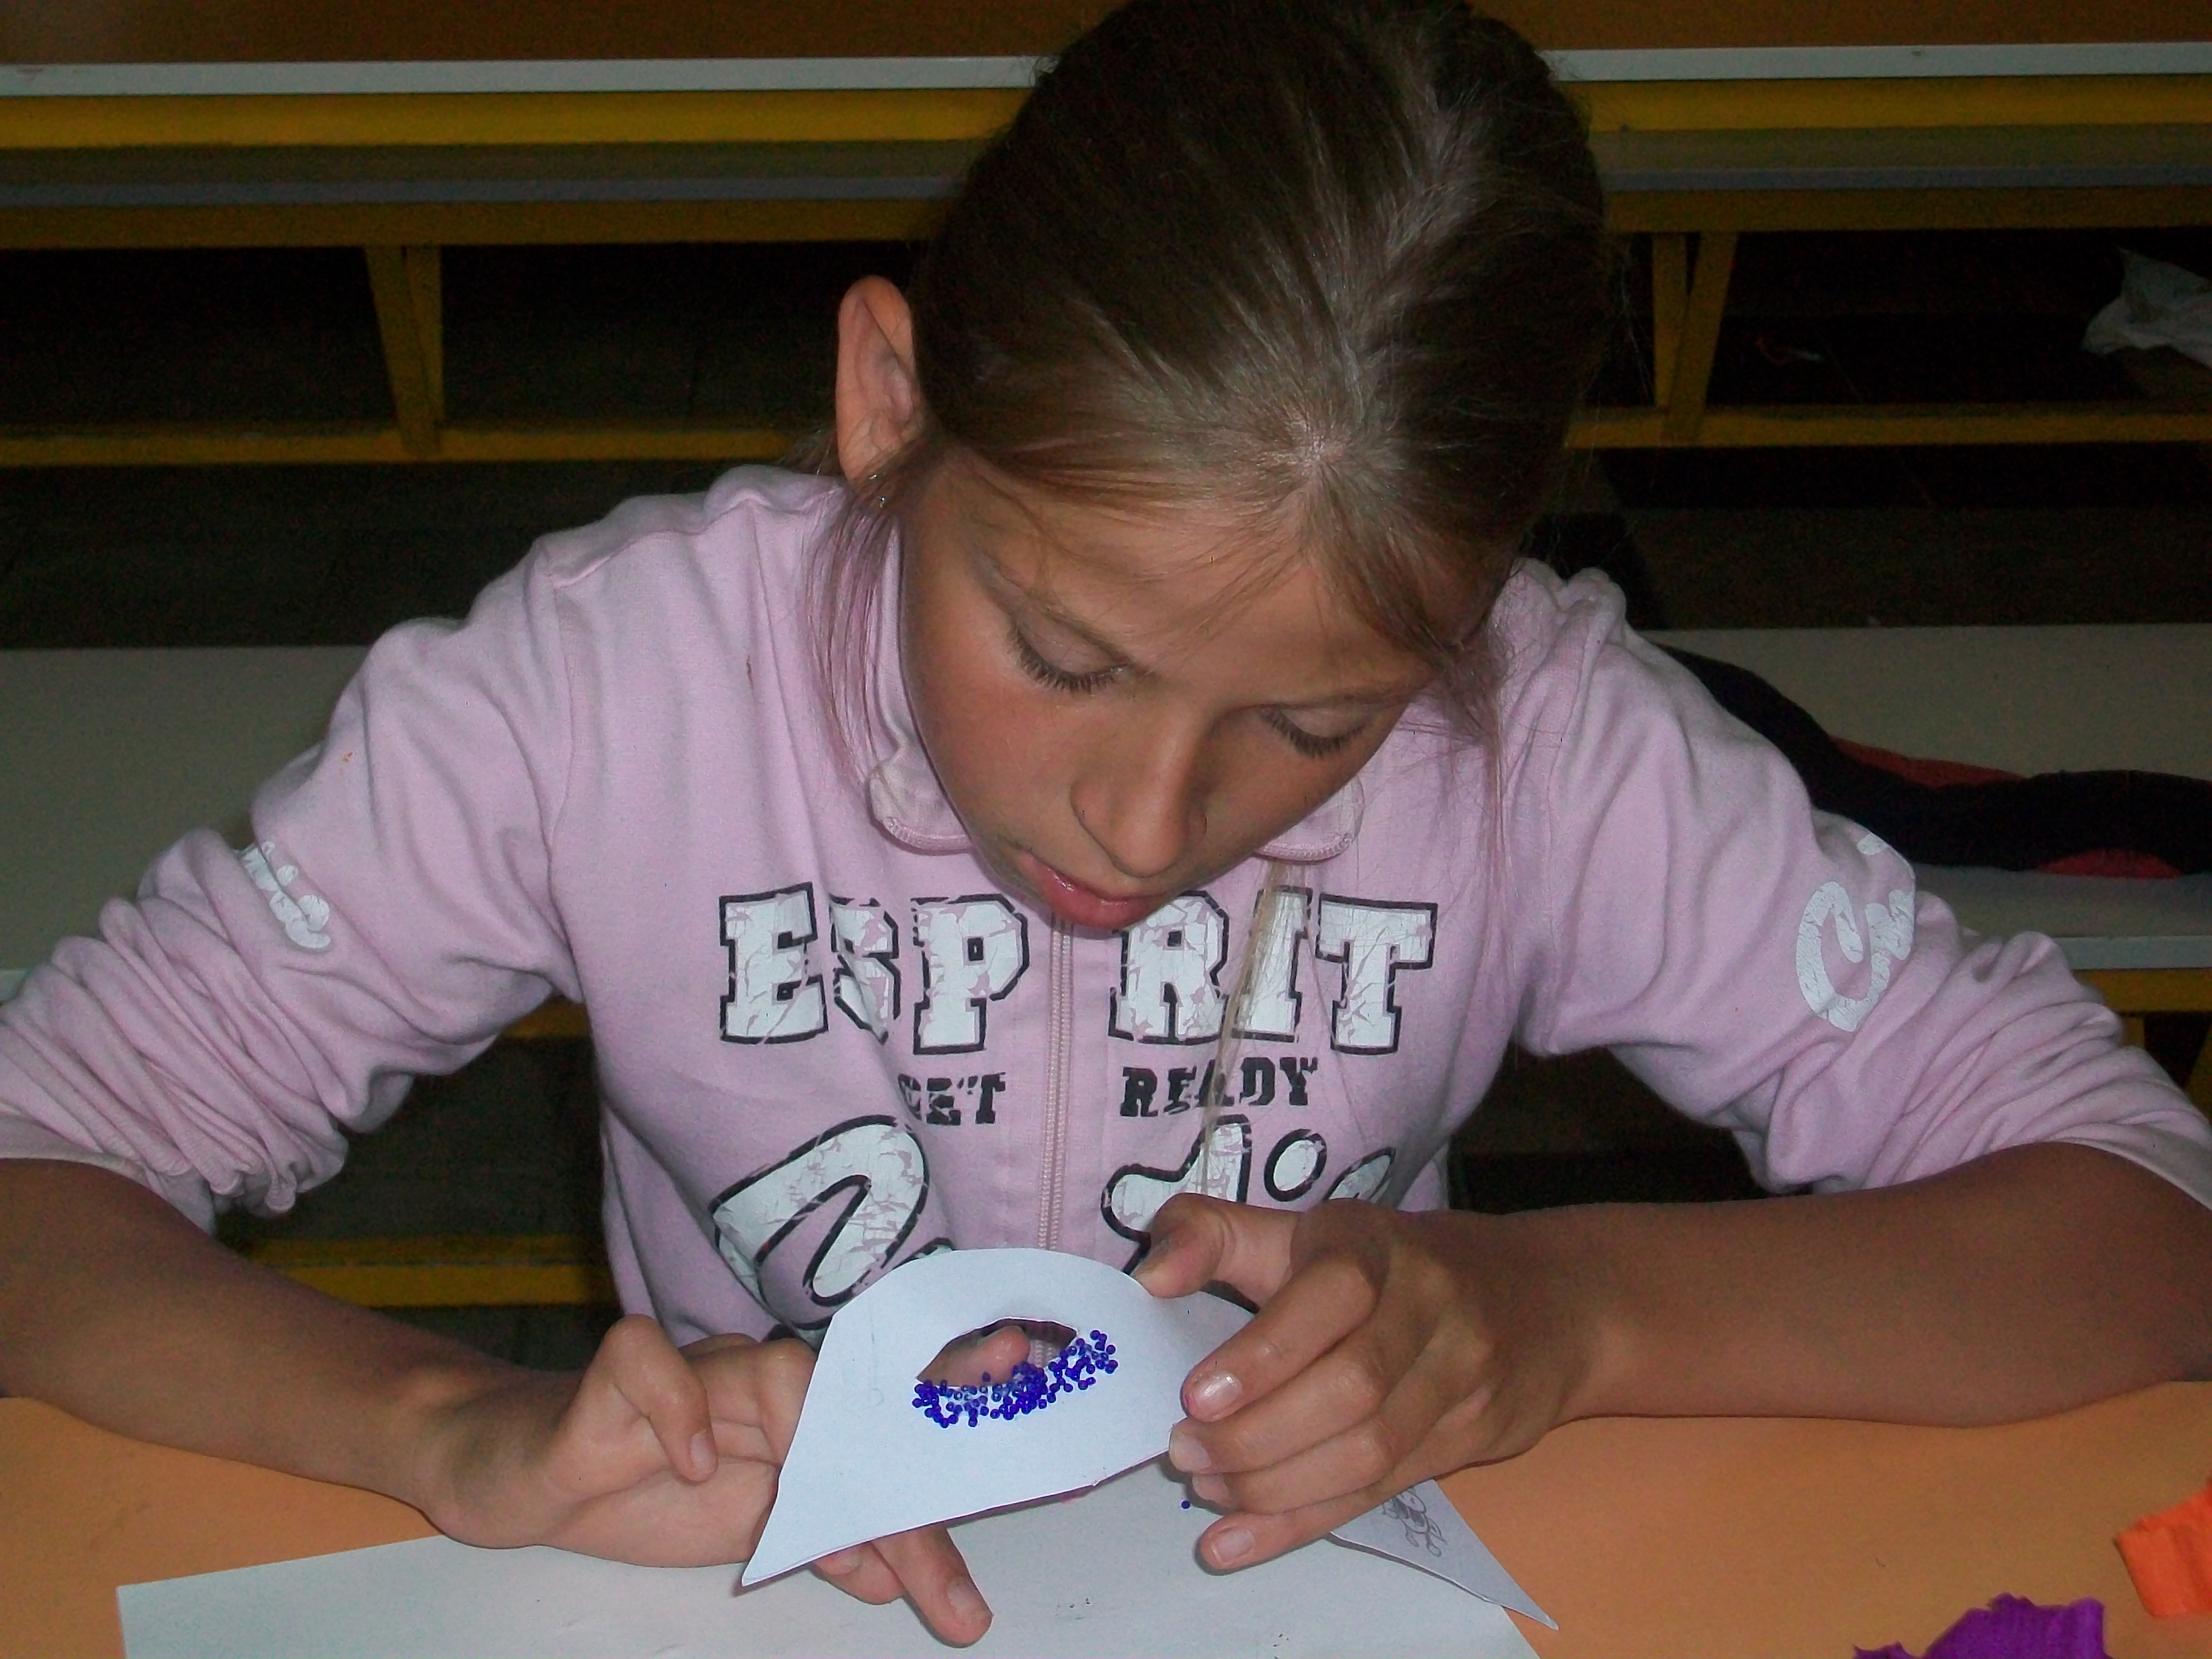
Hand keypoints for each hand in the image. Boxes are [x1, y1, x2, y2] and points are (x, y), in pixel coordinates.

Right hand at [416, 1314, 1004, 1644]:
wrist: (531, 1470)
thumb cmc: (645, 1487)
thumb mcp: (749, 1530)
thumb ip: (825, 1541)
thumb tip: (897, 1578)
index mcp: (798, 1410)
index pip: (883, 1397)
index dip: (952, 1380)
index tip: (1020, 1373)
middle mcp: (757, 1377)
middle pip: (844, 1405)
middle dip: (895, 1482)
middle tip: (931, 1573)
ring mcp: (694, 1366)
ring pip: (772, 1368)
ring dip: (806, 1450)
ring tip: (821, 1534)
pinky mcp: (617, 1369)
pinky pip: (654, 1361)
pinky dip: (680, 1409)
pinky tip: (694, 1464)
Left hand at [1134, 1196, 1591, 1570]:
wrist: (1542, 1300)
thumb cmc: (1388, 1264)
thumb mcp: (1304, 1231)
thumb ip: (1215, 1235)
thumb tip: (1150, 1273)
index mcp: (1377, 1245)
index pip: (1332, 1294)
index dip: (1265, 1351)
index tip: (1196, 1397)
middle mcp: (1430, 1305)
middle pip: (1353, 1387)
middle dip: (1258, 1435)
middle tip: (1186, 1451)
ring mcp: (1461, 1377)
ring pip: (1370, 1451)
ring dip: (1275, 1486)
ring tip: (1207, 1485)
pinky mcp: (1470, 1437)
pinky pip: (1381, 1491)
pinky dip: (1302, 1523)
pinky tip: (1237, 1540)